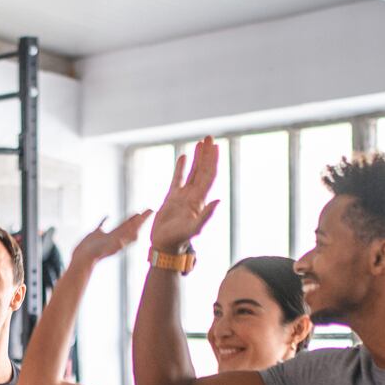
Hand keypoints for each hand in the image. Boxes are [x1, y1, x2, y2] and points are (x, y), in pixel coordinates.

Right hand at [70, 210, 150, 269]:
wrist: (82, 261)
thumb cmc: (93, 256)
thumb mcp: (107, 248)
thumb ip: (117, 243)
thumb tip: (128, 239)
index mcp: (119, 239)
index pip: (135, 227)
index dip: (143, 220)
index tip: (151, 211)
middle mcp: (115, 238)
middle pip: (132, 226)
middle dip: (141, 218)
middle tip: (149, 209)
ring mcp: (106, 237)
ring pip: (120, 226)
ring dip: (128, 219)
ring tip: (135, 213)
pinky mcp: (95, 235)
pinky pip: (102, 225)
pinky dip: (105, 219)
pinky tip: (107, 215)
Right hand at [150, 136, 220, 251]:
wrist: (165, 247)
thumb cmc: (178, 240)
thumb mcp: (194, 229)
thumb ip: (206, 216)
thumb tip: (219, 200)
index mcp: (200, 200)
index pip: (209, 176)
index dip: (212, 161)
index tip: (215, 146)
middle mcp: (194, 196)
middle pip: (203, 170)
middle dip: (206, 154)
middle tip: (208, 137)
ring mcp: (183, 197)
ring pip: (192, 172)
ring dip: (197, 158)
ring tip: (200, 143)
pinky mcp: (172, 199)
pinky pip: (177, 179)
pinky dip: (181, 168)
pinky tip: (183, 157)